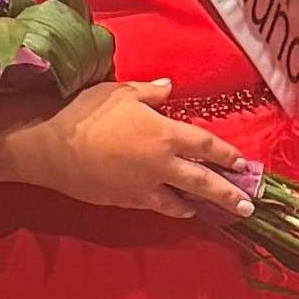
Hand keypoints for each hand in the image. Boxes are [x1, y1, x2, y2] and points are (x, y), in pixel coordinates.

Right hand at [13, 78, 260, 219]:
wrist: (51, 146)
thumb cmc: (86, 112)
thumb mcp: (121, 93)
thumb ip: (151, 93)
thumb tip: (169, 88)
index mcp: (166, 134)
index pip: (206, 145)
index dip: (227, 155)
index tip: (242, 164)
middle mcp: (161, 164)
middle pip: (203, 182)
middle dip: (228, 194)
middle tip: (247, 206)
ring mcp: (144, 187)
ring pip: (179, 201)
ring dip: (197, 205)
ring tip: (210, 210)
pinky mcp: (125, 201)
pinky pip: (154, 206)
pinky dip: (168, 207)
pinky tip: (174, 208)